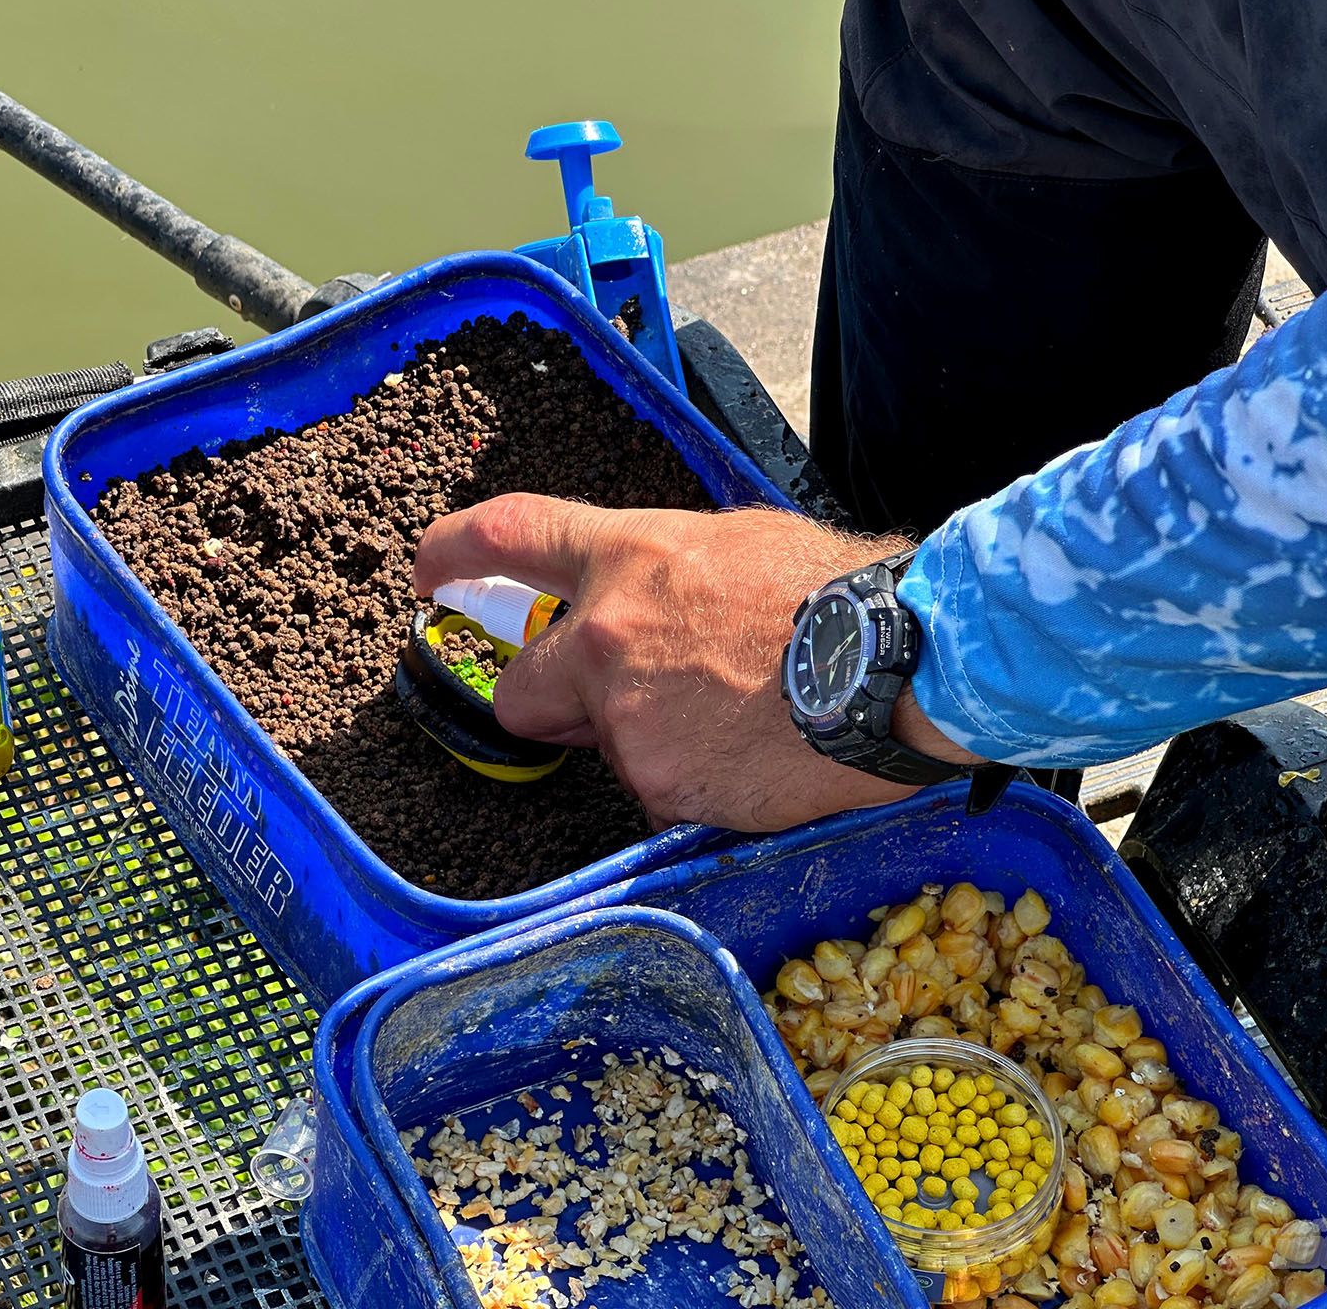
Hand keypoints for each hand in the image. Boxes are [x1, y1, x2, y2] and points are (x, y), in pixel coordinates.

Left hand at [413, 494, 978, 832]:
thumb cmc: (835, 593)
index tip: (428, 570)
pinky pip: (654, 790)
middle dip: (548, 698)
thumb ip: (660, 565)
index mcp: (627, 558)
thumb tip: (638, 585)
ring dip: (643, 738)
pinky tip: (747, 756)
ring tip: (729, 719)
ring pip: (600, 745)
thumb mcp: (736, 540)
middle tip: (609, 696)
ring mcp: (629, 722)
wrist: (899, 668)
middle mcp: (607, 639)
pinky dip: (688, 781)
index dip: (451, 550)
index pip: (506, 537)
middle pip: (519, 688)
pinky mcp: (661, 787)